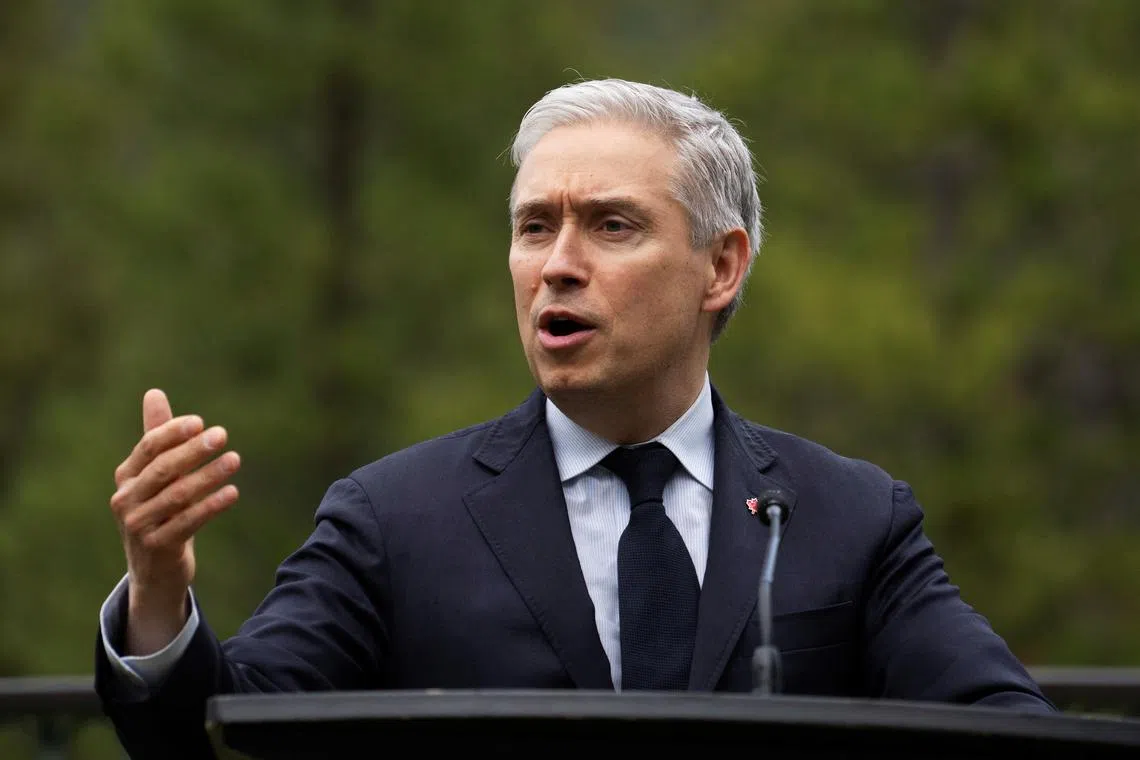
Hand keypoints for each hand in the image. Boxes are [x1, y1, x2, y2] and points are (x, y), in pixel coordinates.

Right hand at [109, 389, 240, 654]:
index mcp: (126, 476)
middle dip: (193, 451)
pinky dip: (211, 506)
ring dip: (208, 476)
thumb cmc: (159, 512)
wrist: (154, 570)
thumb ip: (158, 436)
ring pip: (178, 496)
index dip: (173, 433)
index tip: (200, 422)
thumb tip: (154, 392)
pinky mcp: (157, 547)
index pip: (149, 447)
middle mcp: (126, 499)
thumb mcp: (156, 475)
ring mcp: (139, 526)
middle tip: (223, 435)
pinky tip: (232, 492)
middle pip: (163, 469)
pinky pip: (188, 523)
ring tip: (235, 460)